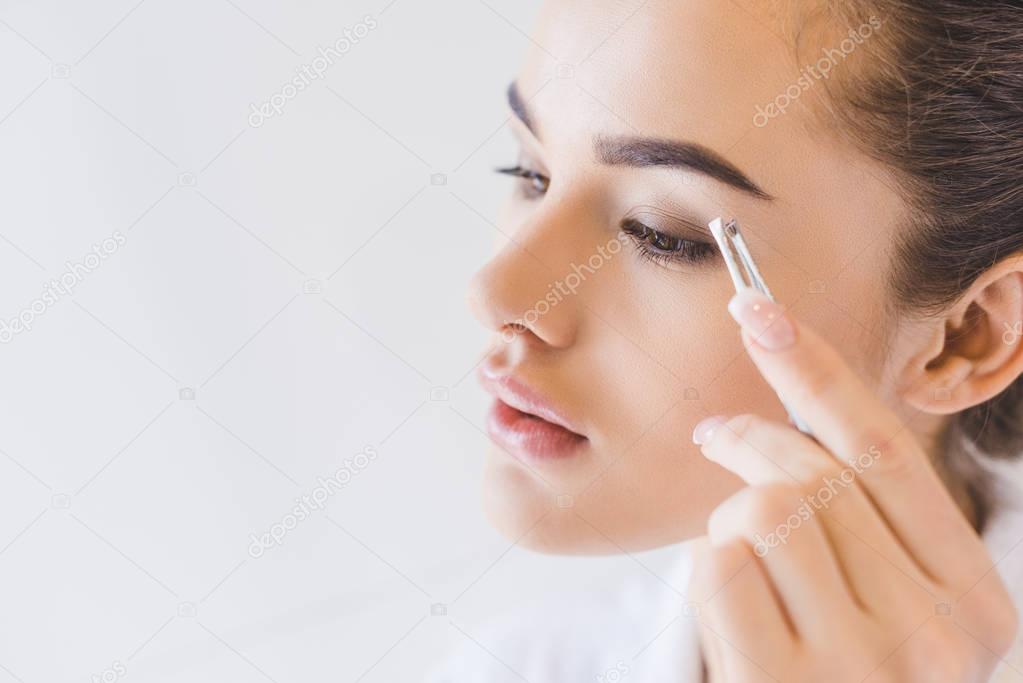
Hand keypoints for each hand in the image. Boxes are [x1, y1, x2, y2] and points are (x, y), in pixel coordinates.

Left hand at [687, 289, 1018, 681]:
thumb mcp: (884, 607)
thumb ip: (855, 522)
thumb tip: (761, 422)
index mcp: (975, 601)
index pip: (885, 453)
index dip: (818, 370)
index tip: (760, 309)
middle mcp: (938, 637)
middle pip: (813, 474)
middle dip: (749, 438)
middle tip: (714, 434)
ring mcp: (866, 670)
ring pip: (764, 511)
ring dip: (730, 521)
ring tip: (741, 564)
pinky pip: (721, 567)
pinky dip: (707, 570)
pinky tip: (726, 616)